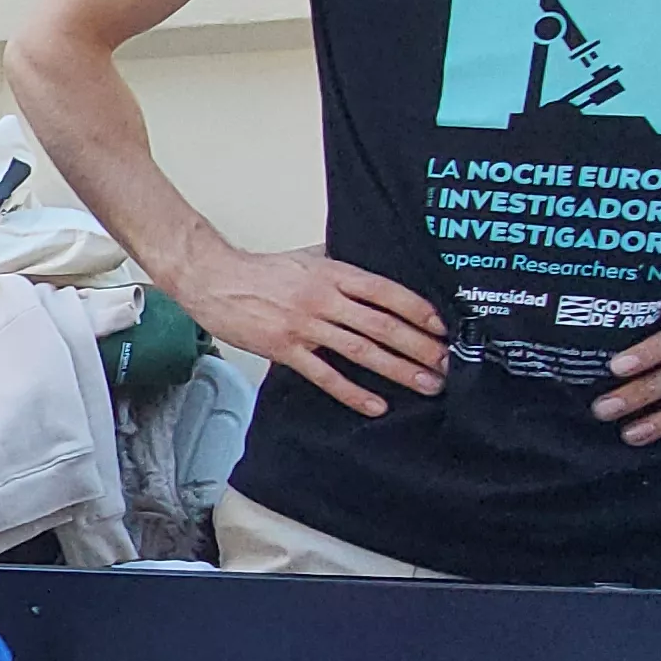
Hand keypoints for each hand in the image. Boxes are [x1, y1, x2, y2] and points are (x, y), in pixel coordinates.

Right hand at [170, 242, 444, 416]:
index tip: (441, 327)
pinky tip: (375, 404)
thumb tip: (370, 273)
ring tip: (424, 383)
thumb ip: (339, 266)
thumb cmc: (259, 271)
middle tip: (446, 363)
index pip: (386, 291)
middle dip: (419, 346)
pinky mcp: (286, 349)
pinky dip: (353, 392)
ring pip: (361, 350)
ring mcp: (305, 325)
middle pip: (382, 324)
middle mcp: (323, 298)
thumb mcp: (307, 257)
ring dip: (397, 369)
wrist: (214, 280)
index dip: (418, 309)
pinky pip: (326, 374)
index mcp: (333, 273)